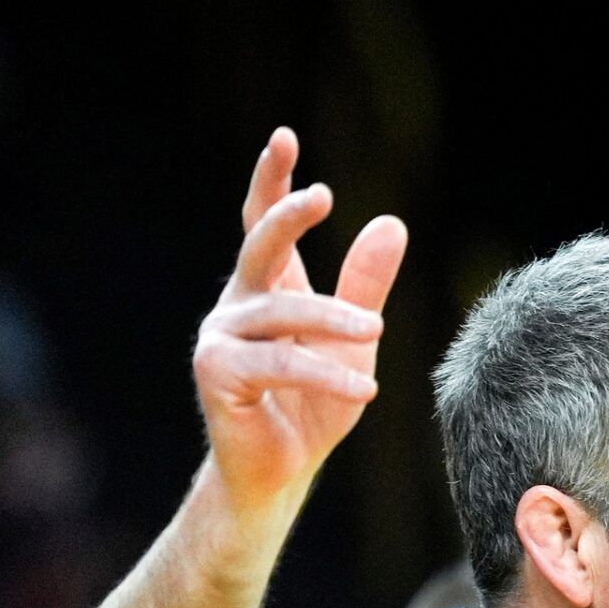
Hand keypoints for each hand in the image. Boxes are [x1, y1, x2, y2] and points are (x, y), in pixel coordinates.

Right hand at [192, 128, 407, 512]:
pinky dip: (326, 374)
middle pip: (259, 246)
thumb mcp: (355, 338)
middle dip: (286, 216)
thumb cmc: (316, 403)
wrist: (282, 470)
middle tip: (322, 195)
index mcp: (269, 288)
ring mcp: (221, 338)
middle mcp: (239, 304)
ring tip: (374, 330)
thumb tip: (391, 222)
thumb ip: (367, 284)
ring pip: (284, 313)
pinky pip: (281, 364)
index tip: (284, 137)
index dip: (273, 180)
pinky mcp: (217, 374)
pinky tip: (366, 386)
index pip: (264, 222)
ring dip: (332, 320)